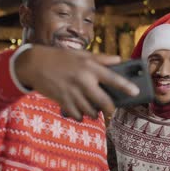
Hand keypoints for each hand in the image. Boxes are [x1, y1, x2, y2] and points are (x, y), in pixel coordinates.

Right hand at [15, 45, 138, 119]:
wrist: (33, 64)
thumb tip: (119, 60)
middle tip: (112, 109)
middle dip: (111, 109)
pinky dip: (81, 116)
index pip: (113, 78)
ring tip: (95, 111)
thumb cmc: (60, 58)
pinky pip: (78, 115)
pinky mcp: (63, 101)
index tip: (135, 92)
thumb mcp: (81, 54)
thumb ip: (101, 59)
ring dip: (95, 113)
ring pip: (91, 111)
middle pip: (104, 102)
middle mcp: (83, 81)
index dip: (126, 86)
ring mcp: (73, 92)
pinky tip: (80, 112)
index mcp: (90, 67)